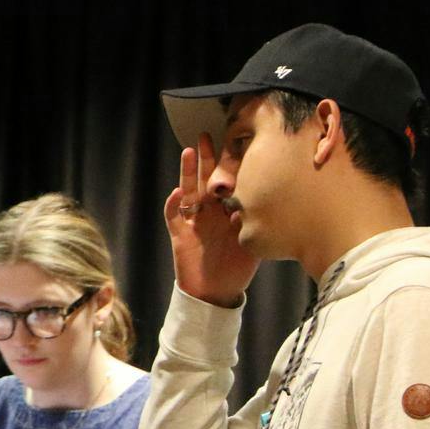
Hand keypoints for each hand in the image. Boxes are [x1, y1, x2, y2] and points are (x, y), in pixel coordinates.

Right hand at [164, 134, 256, 308]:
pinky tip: (177, 193)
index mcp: (229, 211)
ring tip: (189, 152)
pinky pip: (174, 216)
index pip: (229, 182)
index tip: (237, 142)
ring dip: (188, 173)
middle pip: (207, 179)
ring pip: (189, 191)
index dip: (231, 164)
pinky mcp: (180, 234)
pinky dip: (174, 205)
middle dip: (208, 158)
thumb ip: (253, 220)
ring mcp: (194, 221)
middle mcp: (211, 212)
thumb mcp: (252, 241)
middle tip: (208, 135)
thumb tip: (255, 198)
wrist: (216, 293)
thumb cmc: (237, 268)